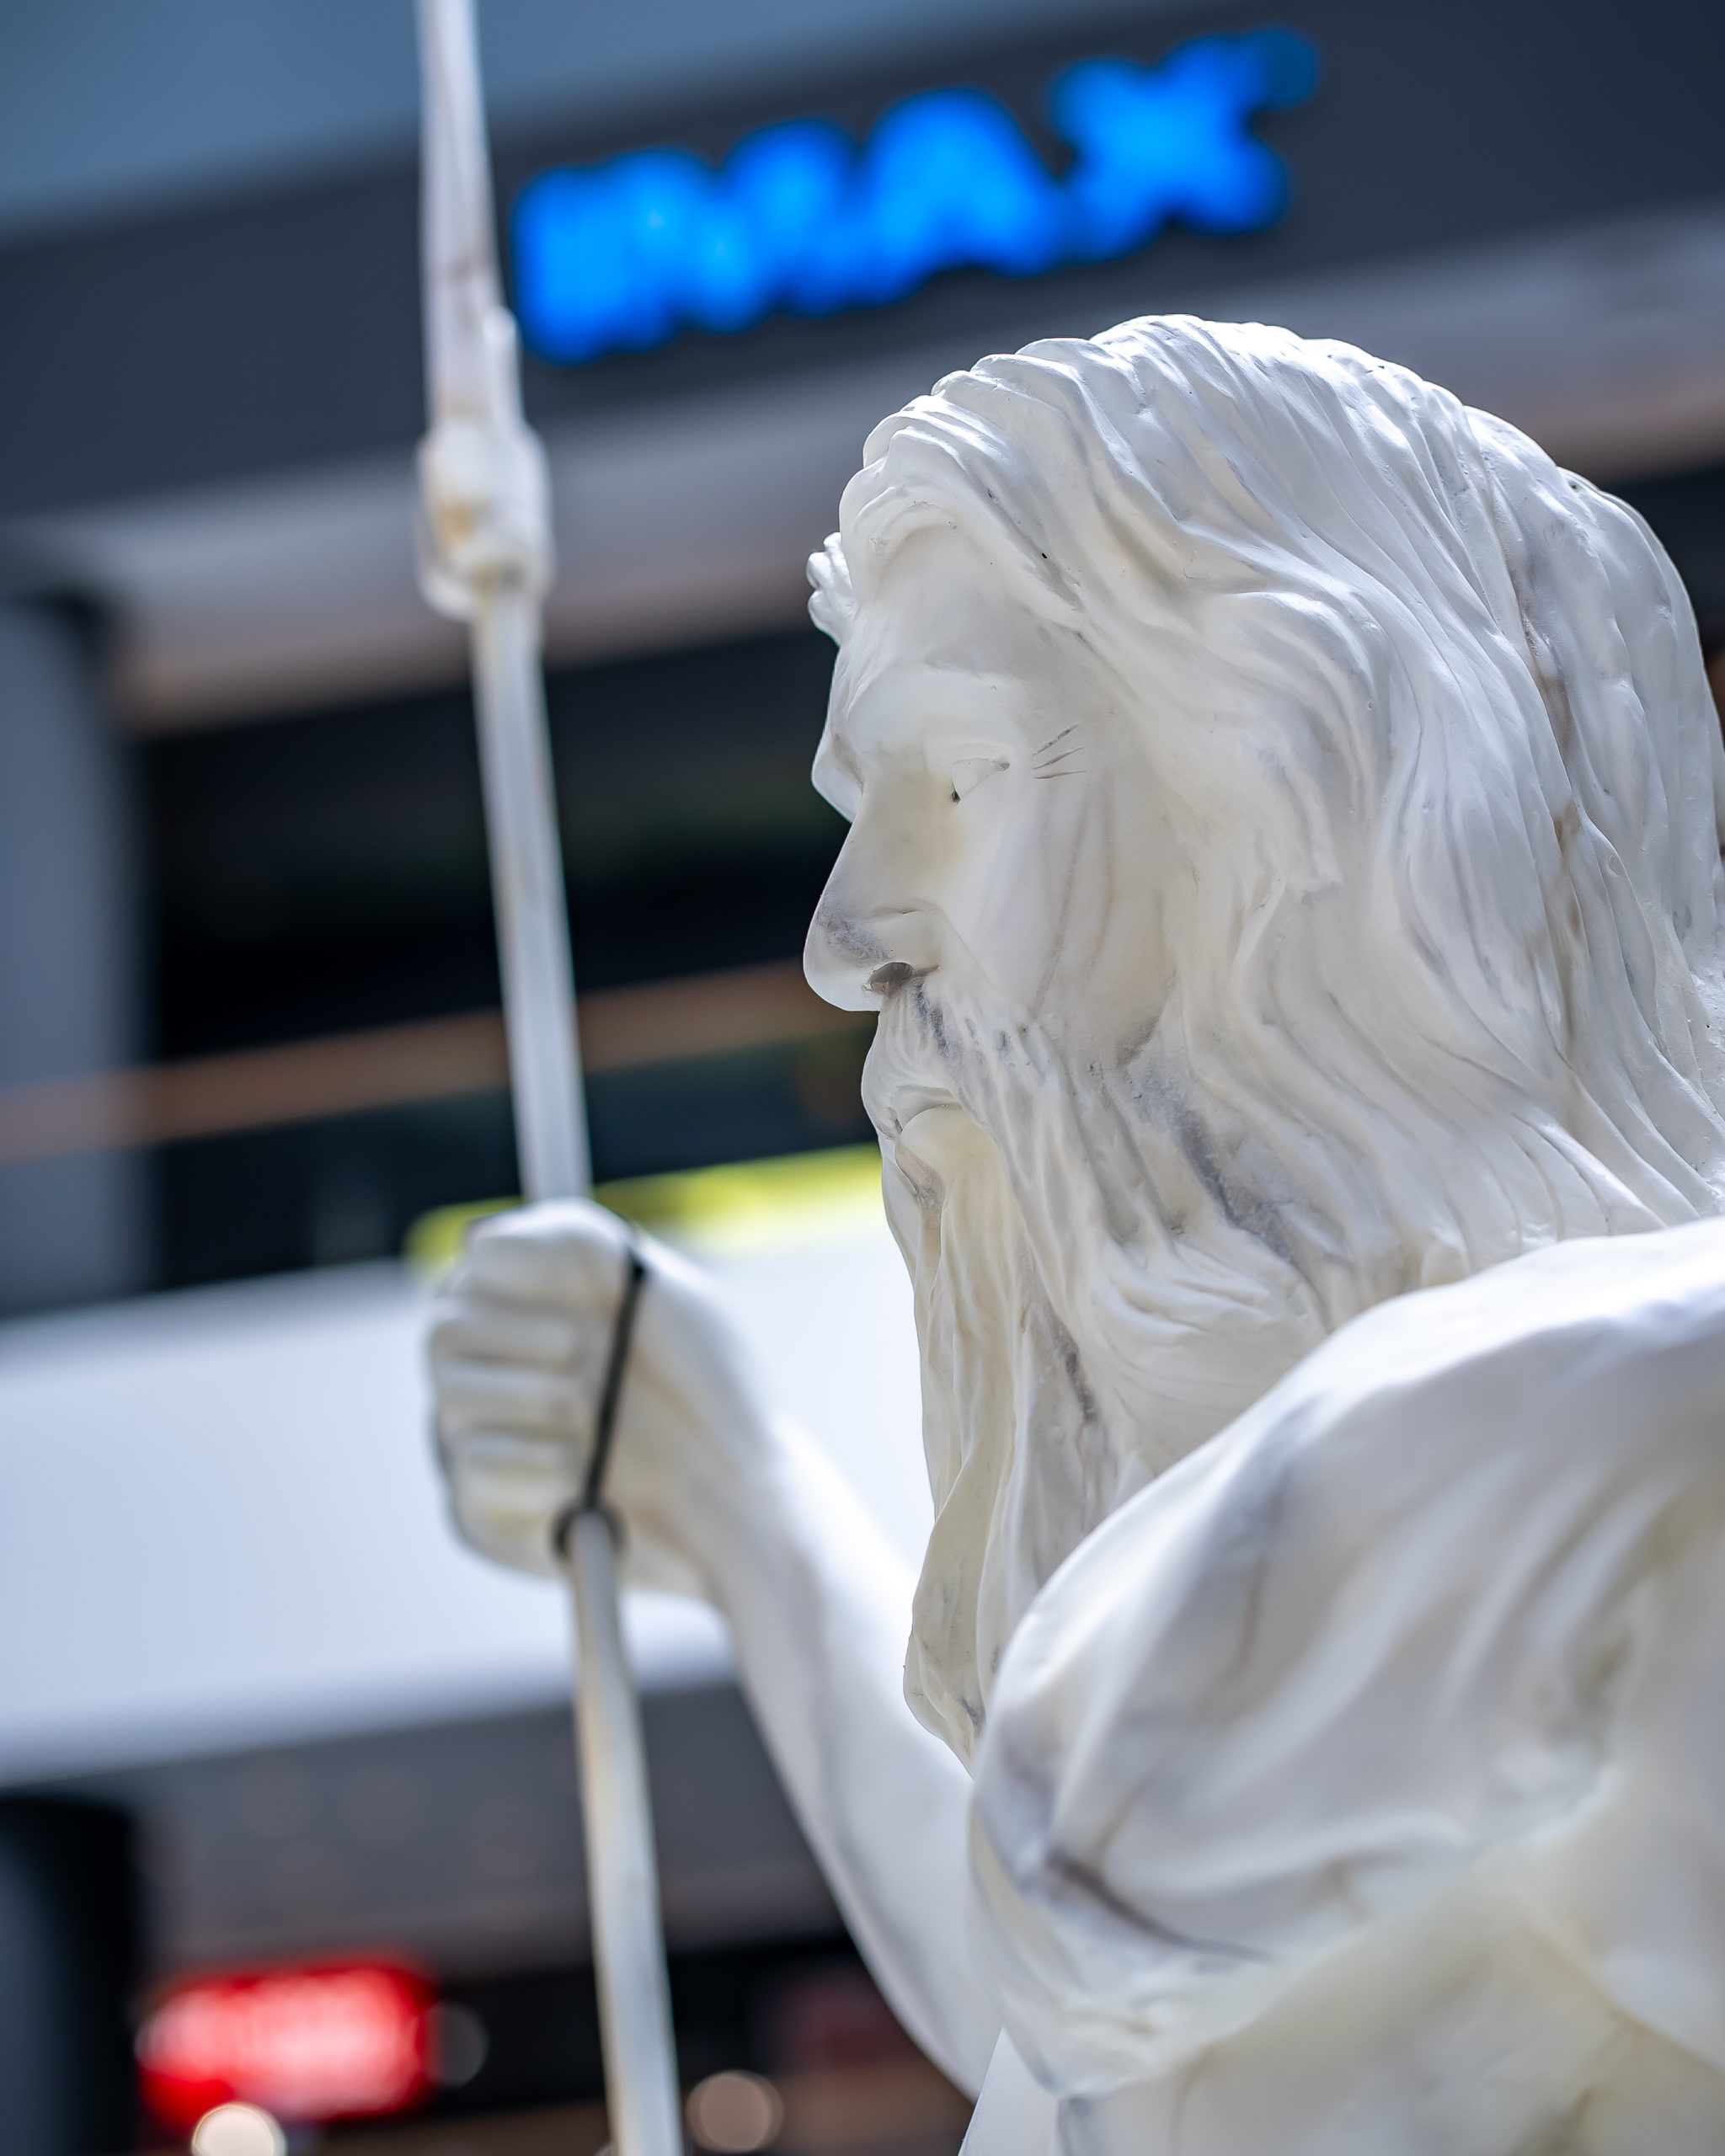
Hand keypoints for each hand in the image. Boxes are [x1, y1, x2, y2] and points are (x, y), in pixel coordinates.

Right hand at [428, 1200, 774, 1591]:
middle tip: (582, 1353)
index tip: (569, 1296)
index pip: (468, 1276)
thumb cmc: (709, 1385)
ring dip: (531, 1401)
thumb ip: (574, 1243)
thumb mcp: (660, 1290)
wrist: (742, 1491)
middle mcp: (501, 1373)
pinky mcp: (487, 1509)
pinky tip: (579, 1477)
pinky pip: (470, 1472)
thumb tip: (475, 1243)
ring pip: (451, 1400)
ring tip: (595, 1420)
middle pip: (444, 1334)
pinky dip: (528, 1466)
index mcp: (535, 1311)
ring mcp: (490, 1441)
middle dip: (516, 1339)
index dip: (506, 1278)